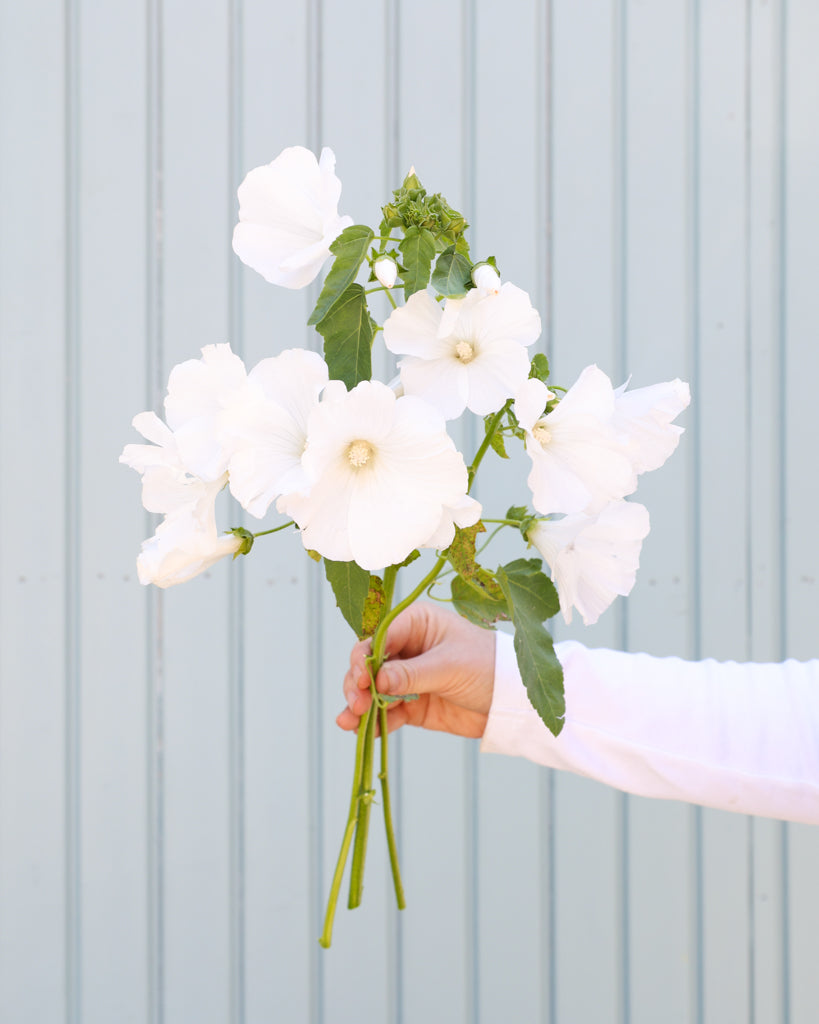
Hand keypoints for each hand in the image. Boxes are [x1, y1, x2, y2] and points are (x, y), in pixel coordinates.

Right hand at [337, 603, 495, 738]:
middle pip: (368, 664)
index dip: (364, 658)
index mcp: (415, 623)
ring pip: (371, 690)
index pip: (378, 637)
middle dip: (357, 683)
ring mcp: (406, 678)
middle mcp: (406, 648)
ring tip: (350, 722)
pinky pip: (385, 712)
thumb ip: (412, 674)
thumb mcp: (450, 666)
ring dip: (358, 704)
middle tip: (357, 703)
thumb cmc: (487, 666)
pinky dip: (372, 722)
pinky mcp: (411, 704)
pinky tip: (360, 731)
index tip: (362, 679)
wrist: (510, 701)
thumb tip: (376, 683)